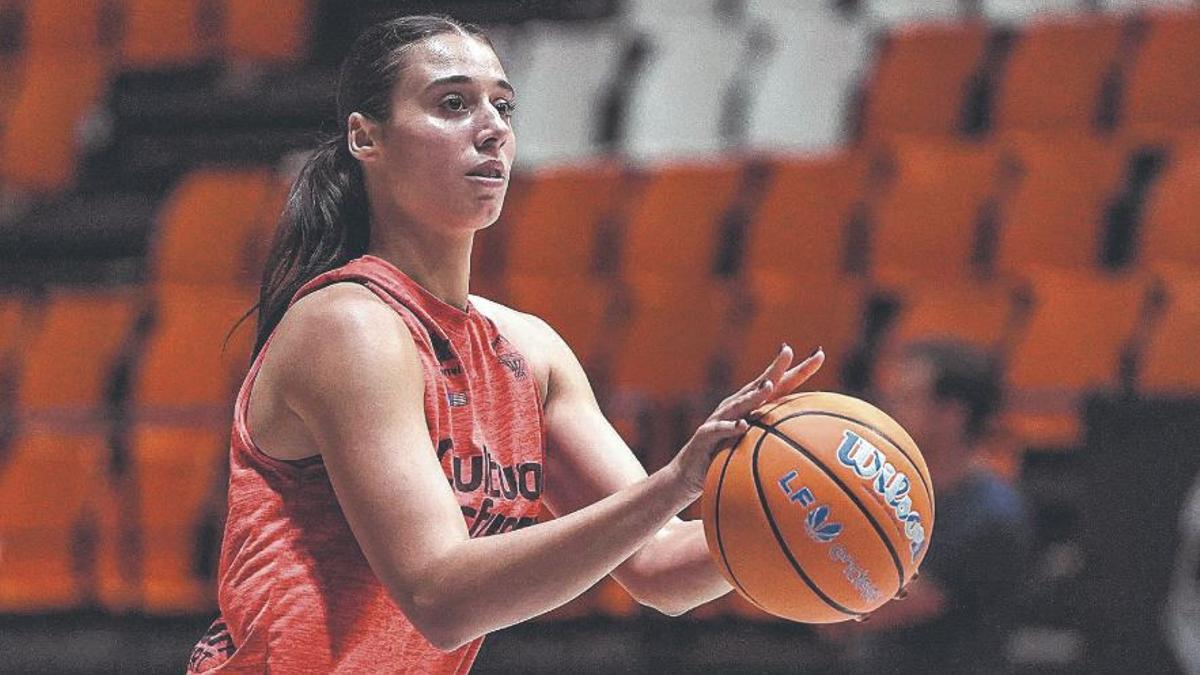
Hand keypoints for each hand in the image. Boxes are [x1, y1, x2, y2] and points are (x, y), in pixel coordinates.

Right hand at [667, 344, 824, 498]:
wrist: (689, 472)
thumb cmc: (725, 458)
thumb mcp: (754, 449)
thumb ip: (777, 441)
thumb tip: (816, 444)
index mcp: (752, 408)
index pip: (780, 386)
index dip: (799, 371)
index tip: (820, 354)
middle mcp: (736, 407)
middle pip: (759, 385)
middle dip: (774, 368)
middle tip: (788, 352)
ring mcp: (720, 419)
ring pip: (739, 404)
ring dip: (753, 395)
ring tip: (768, 387)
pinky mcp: (705, 435)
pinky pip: (719, 430)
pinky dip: (730, 428)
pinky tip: (743, 427)